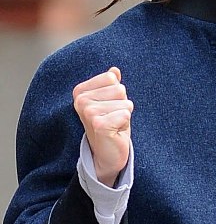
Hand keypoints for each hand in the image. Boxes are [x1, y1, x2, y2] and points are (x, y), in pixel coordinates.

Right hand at [73, 67, 133, 186]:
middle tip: (112, 118)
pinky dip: (125, 124)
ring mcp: (88, 112)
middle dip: (122, 105)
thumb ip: (111, 85)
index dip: (116, 94)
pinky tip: (115, 131)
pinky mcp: (99, 125)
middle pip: (120, 89)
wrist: (106, 154)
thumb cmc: (110, 124)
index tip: (108, 108)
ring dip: (123, 115)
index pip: (111, 77)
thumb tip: (114, 69)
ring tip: (113, 125)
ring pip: (125, 102)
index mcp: (80, 91)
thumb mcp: (111, 102)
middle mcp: (80, 100)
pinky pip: (125, 114)